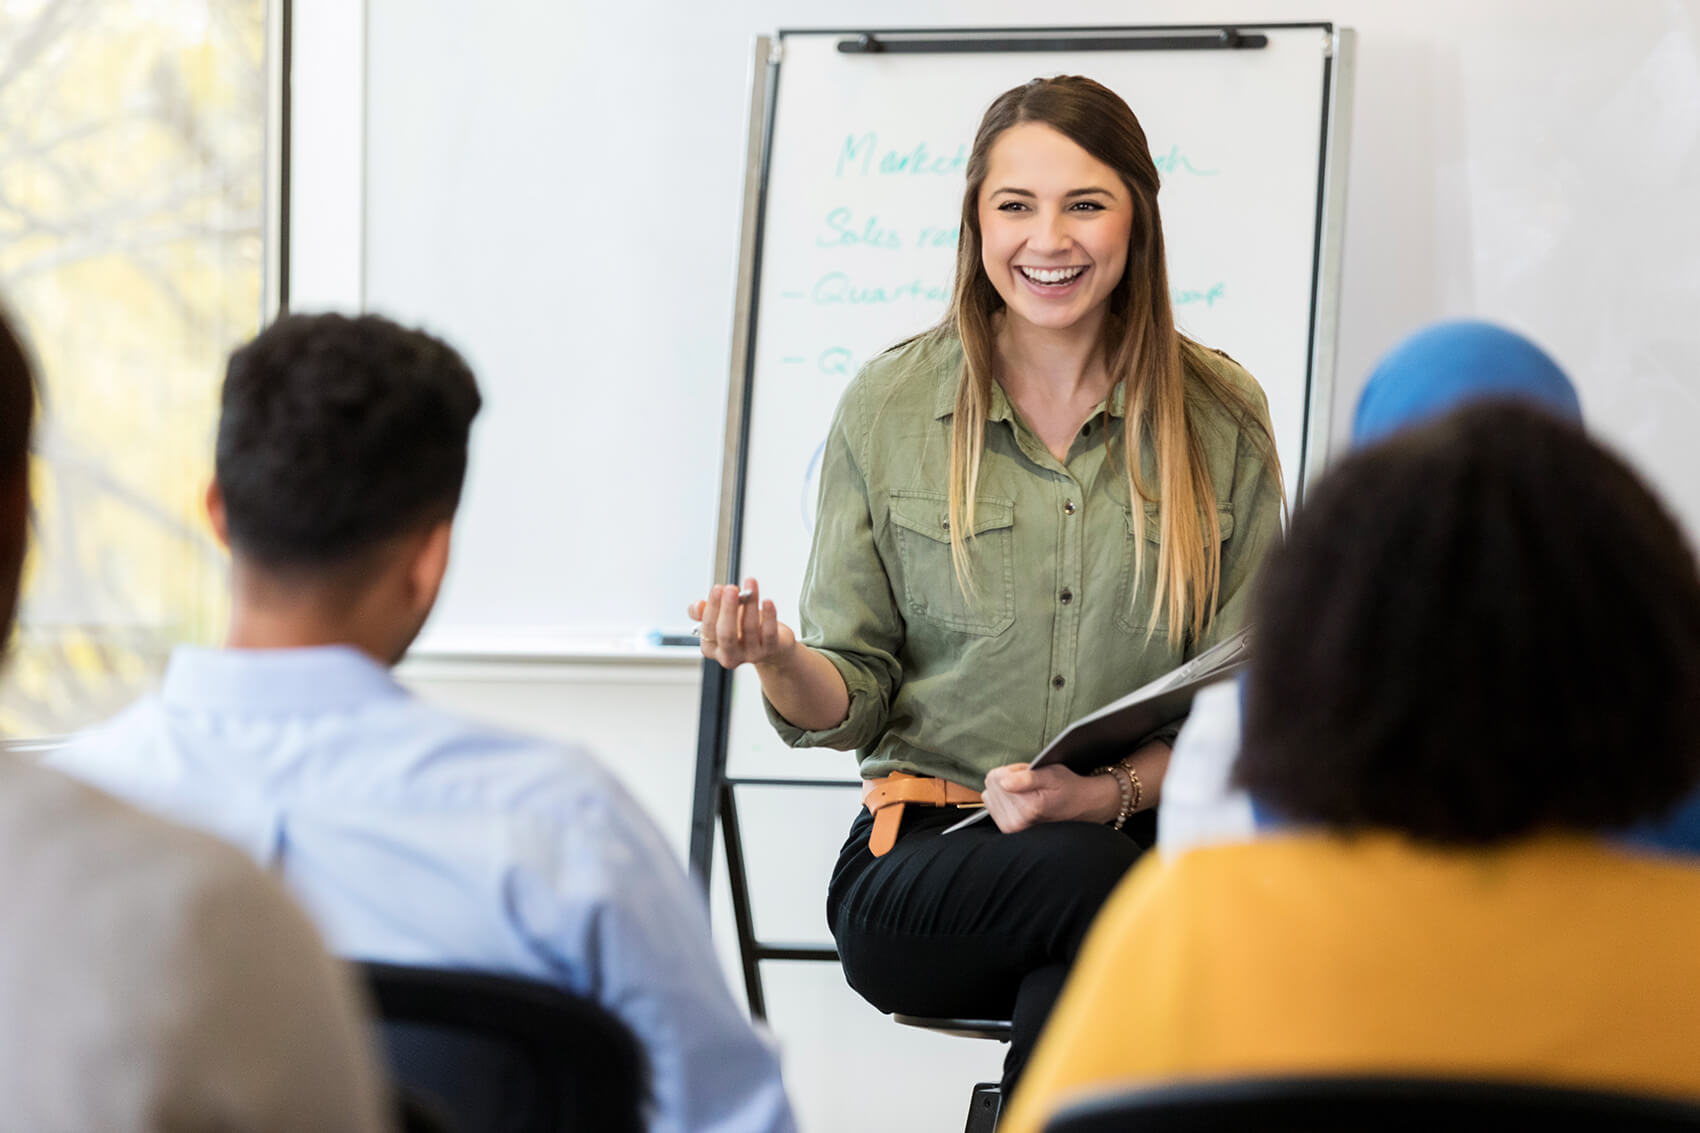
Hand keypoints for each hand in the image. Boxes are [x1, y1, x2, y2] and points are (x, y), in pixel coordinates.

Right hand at [686, 578, 797, 671]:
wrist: (771, 645)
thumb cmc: (741, 629)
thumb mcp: (718, 619)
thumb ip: (703, 612)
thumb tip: (698, 606)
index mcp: (711, 647)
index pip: (708, 628)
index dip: (713, 607)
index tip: (718, 588)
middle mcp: (729, 655)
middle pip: (726, 634)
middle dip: (728, 609)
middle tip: (731, 588)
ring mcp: (750, 654)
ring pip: (749, 628)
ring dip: (750, 604)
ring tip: (751, 584)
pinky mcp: (770, 650)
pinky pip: (769, 633)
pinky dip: (769, 616)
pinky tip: (767, 601)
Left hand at [982, 763, 1119, 833]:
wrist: (1080, 807)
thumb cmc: (1067, 788)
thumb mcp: (1051, 775)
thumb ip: (1026, 778)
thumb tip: (1003, 782)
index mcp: (1026, 808)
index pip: (997, 776)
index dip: (1013, 770)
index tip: (1031, 774)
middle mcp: (1015, 822)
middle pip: (992, 785)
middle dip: (1010, 779)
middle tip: (1033, 785)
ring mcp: (1010, 828)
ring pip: (991, 793)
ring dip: (1007, 789)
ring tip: (1029, 792)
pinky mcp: (1007, 828)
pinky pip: (992, 803)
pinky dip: (1005, 798)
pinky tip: (1022, 799)